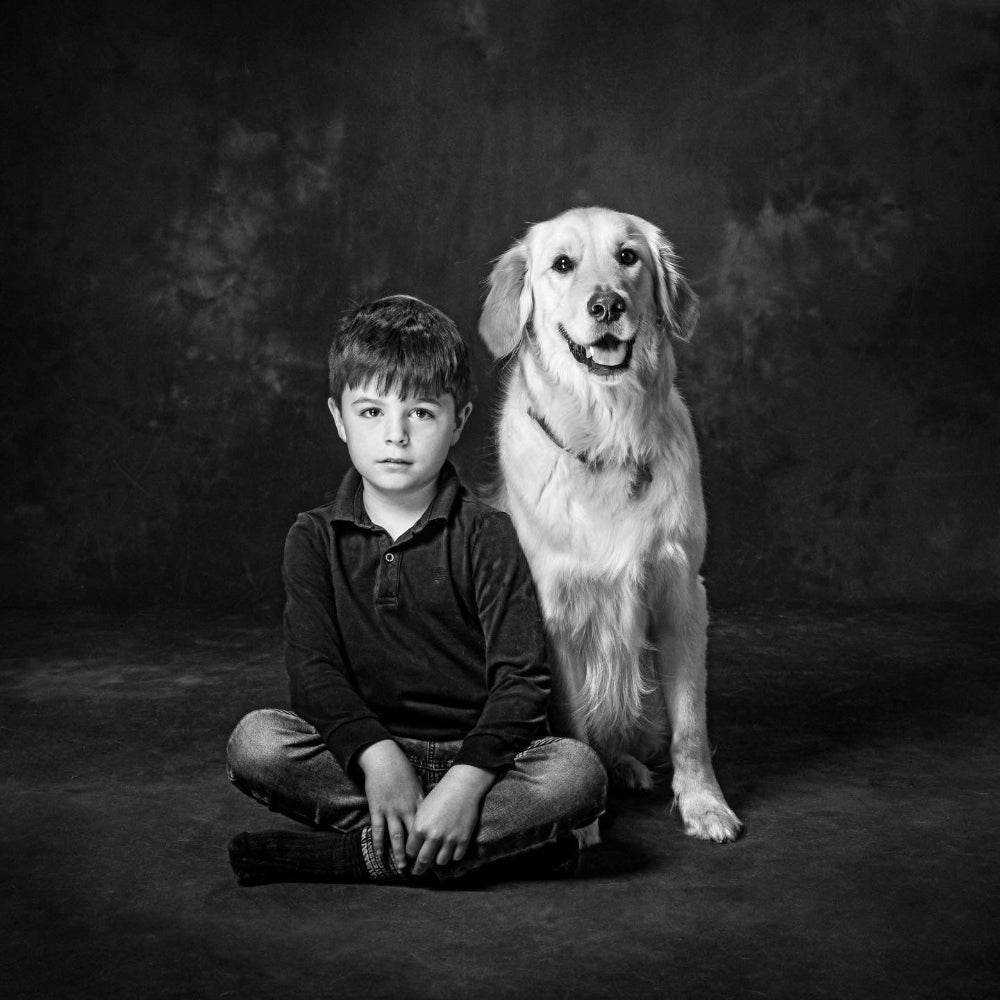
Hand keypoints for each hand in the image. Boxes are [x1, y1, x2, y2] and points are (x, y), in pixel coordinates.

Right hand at [356, 740, 423, 871]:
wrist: (384, 760)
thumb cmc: (402, 770)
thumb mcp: (417, 784)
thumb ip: (423, 799)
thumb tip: (431, 810)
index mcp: (419, 803)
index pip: (427, 827)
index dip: (431, 841)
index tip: (434, 854)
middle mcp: (407, 809)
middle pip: (414, 836)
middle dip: (417, 853)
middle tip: (420, 868)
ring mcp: (391, 810)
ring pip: (397, 837)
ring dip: (399, 854)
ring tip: (402, 868)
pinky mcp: (377, 809)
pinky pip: (379, 830)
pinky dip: (379, 844)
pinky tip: (381, 855)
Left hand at [406, 765, 495, 875]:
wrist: (462, 787)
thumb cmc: (440, 795)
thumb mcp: (422, 810)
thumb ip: (417, 829)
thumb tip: (413, 847)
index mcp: (419, 828)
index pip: (410, 852)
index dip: (410, 856)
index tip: (410, 859)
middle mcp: (433, 836)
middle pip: (423, 862)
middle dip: (419, 869)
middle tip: (417, 872)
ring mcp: (449, 839)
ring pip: (440, 862)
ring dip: (437, 860)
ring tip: (436, 857)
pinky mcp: (463, 840)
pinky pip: (456, 857)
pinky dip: (453, 855)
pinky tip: (451, 850)